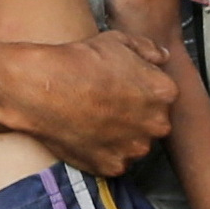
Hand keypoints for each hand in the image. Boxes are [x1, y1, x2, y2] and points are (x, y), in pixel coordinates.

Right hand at [9, 29, 184, 176]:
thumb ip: (148, 49)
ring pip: (134, 145)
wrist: (45, 88)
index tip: (123, 90)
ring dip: (121, 137)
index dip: (141, 92)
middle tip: (107, 106)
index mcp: (165, 93)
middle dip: (136, 117)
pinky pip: (114, 162)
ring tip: (94, 121)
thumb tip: (162, 56)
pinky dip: (103, 153)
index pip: (163, 97)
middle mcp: (157, 124)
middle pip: (152, 124)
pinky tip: (86, 136)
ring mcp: (135, 149)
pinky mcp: (113, 167)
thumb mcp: (118, 41)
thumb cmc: (80, 61)